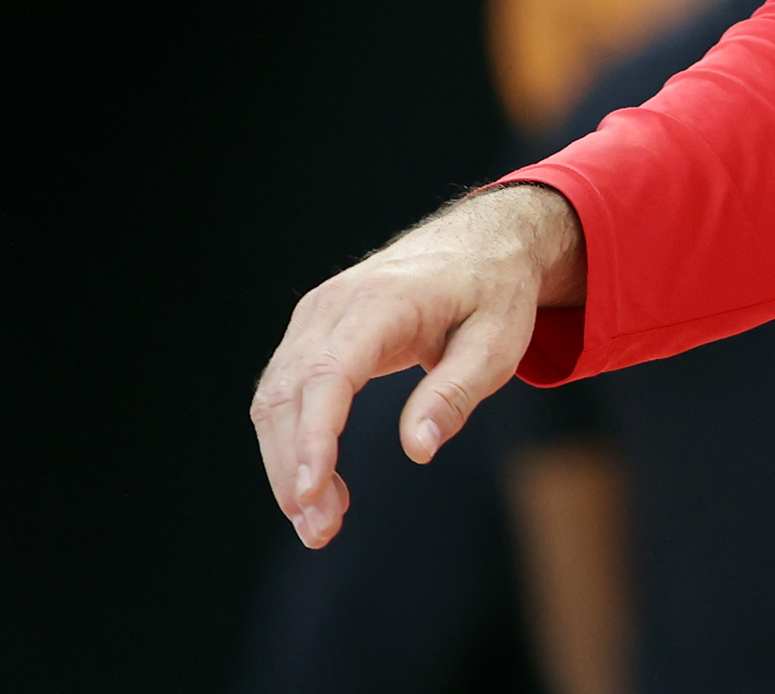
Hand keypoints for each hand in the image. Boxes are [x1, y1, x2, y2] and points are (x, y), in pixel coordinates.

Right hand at [248, 183, 582, 547]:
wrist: (484, 240)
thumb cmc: (495, 291)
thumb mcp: (498, 342)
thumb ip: (455, 393)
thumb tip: (418, 449)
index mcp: (382, 299)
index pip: (328, 374)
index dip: (314, 437)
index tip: (311, 494)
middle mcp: (335, 303)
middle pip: (290, 393)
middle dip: (295, 468)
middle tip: (321, 532)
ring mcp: (316, 314)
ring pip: (276, 397)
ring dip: (287, 463)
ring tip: (321, 523)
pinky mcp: (314, 331)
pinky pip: (287, 391)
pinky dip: (294, 440)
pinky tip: (320, 484)